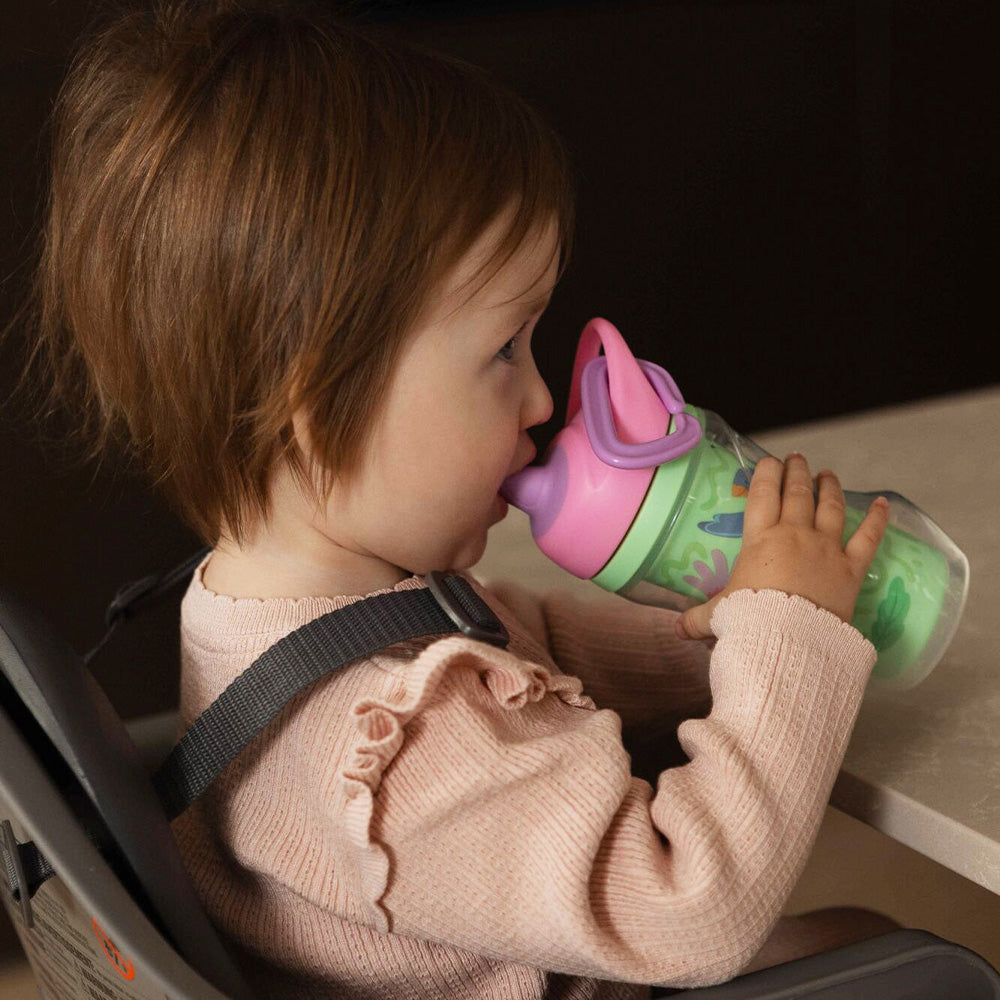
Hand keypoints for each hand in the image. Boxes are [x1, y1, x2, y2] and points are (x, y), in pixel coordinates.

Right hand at [675, 453, 889, 639]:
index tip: (769, 461)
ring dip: (829, 486)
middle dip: (796, 471)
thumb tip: (676, 629)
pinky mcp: (851, 568)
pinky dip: (878, 519)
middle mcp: (794, 534)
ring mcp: (826, 548)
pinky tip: (884, 504)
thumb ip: (697, 618)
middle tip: (796, 459)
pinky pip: (868, 537)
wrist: (787, 642)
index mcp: (760, 540)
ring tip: (827, 474)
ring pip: (830, 506)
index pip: (762, 493)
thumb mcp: (717, 617)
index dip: (765, 473)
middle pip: (797, 492)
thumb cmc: (749, 623)